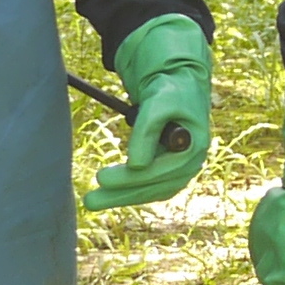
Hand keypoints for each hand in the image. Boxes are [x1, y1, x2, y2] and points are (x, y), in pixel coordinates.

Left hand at [85, 13, 214, 210]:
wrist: (179, 83)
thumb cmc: (170, 90)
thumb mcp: (158, 103)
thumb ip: (147, 131)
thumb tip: (136, 165)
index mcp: (193, 146)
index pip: (161, 172)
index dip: (131, 178)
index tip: (101, 178)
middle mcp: (191, 162)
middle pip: (156, 188)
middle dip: (121, 195)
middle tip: (90, 200)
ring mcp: (181, 167)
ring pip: (152, 190)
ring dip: (123, 197)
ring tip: (94, 200)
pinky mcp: (170, 167)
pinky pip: (150, 186)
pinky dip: (130, 191)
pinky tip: (110, 192)